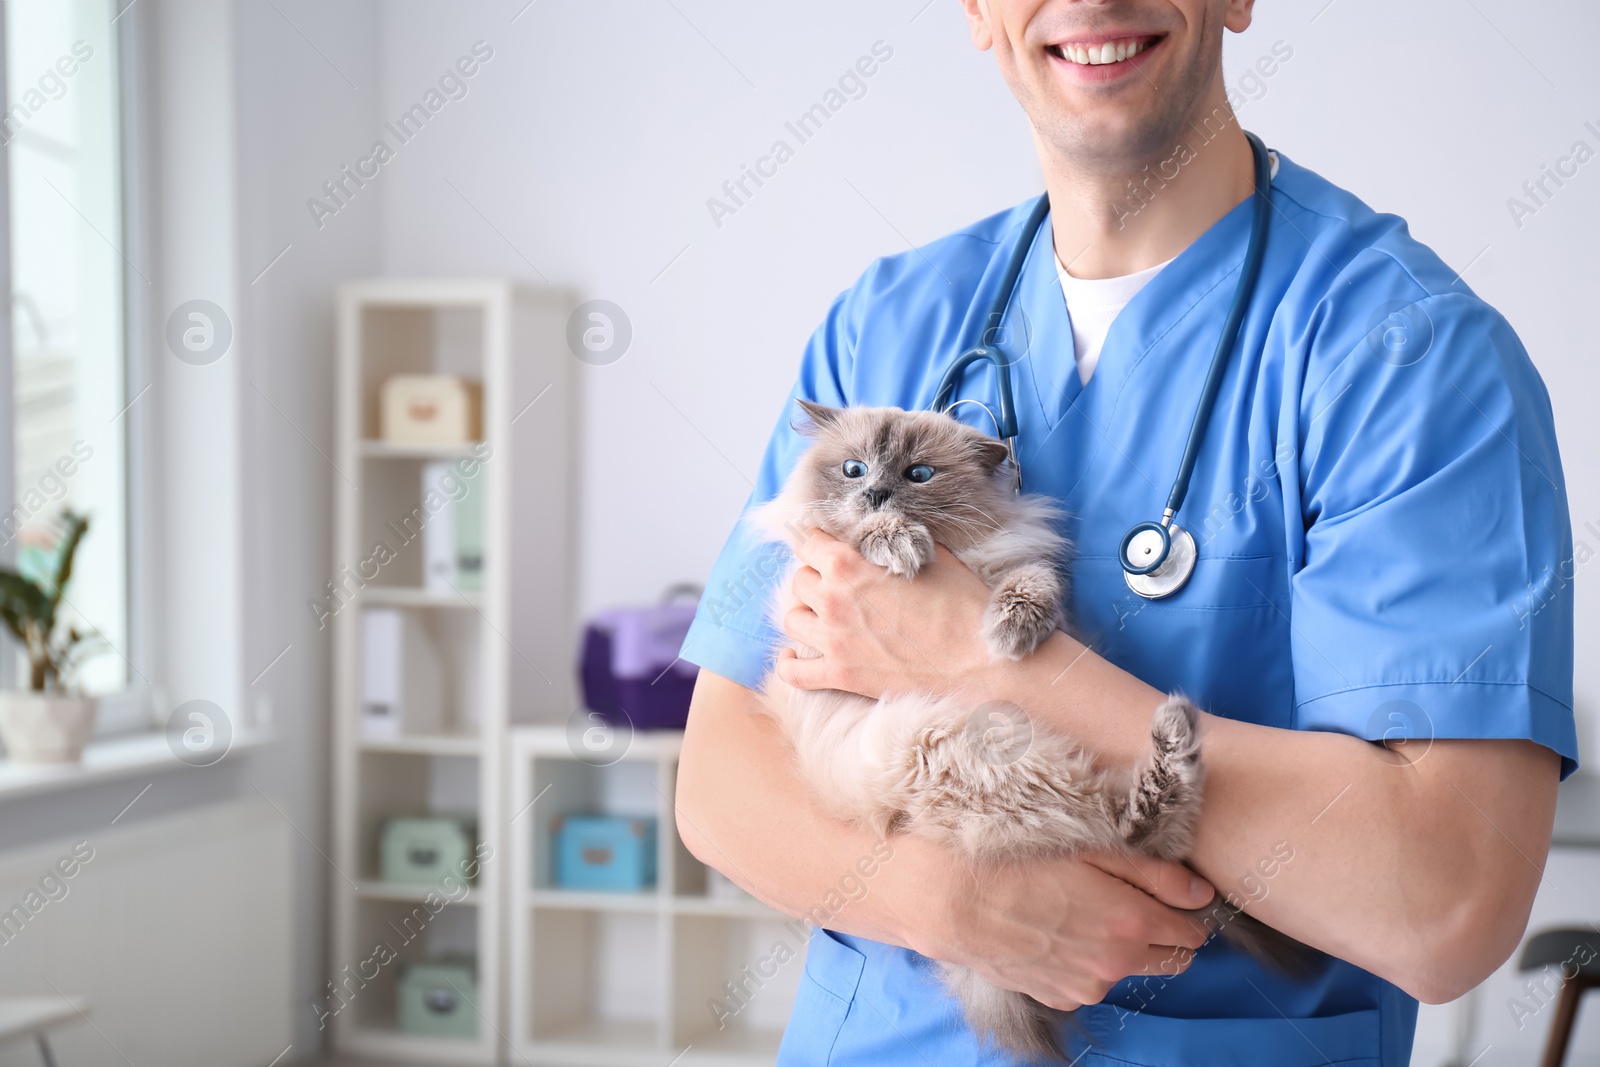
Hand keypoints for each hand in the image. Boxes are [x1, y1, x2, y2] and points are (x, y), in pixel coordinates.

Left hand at [774, 527, 994, 699]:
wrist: (979, 660)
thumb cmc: (961, 604)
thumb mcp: (930, 555)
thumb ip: (894, 543)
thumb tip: (882, 539)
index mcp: (848, 565)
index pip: (809, 542)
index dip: (818, 542)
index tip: (825, 546)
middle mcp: (832, 600)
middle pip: (799, 580)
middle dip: (815, 578)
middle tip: (835, 584)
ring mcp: (833, 641)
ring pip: (792, 620)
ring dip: (805, 614)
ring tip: (822, 616)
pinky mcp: (841, 675)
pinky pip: (793, 672)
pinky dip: (790, 664)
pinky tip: (797, 656)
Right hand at [911, 846, 1216, 1010]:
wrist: (951, 899)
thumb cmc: (1017, 861)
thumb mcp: (1091, 849)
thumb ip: (1156, 873)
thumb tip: (1201, 894)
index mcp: (1133, 923)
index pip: (1193, 931)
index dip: (1187, 910)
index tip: (1171, 894)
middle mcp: (1116, 965)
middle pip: (1172, 960)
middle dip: (1164, 934)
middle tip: (1134, 900)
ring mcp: (1085, 986)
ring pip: (1127, 970)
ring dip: (1120, 947)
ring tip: (1081, 910)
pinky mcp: (1057, 996)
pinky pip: (1088, 980)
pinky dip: (1084, 960)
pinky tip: (1056, 930)